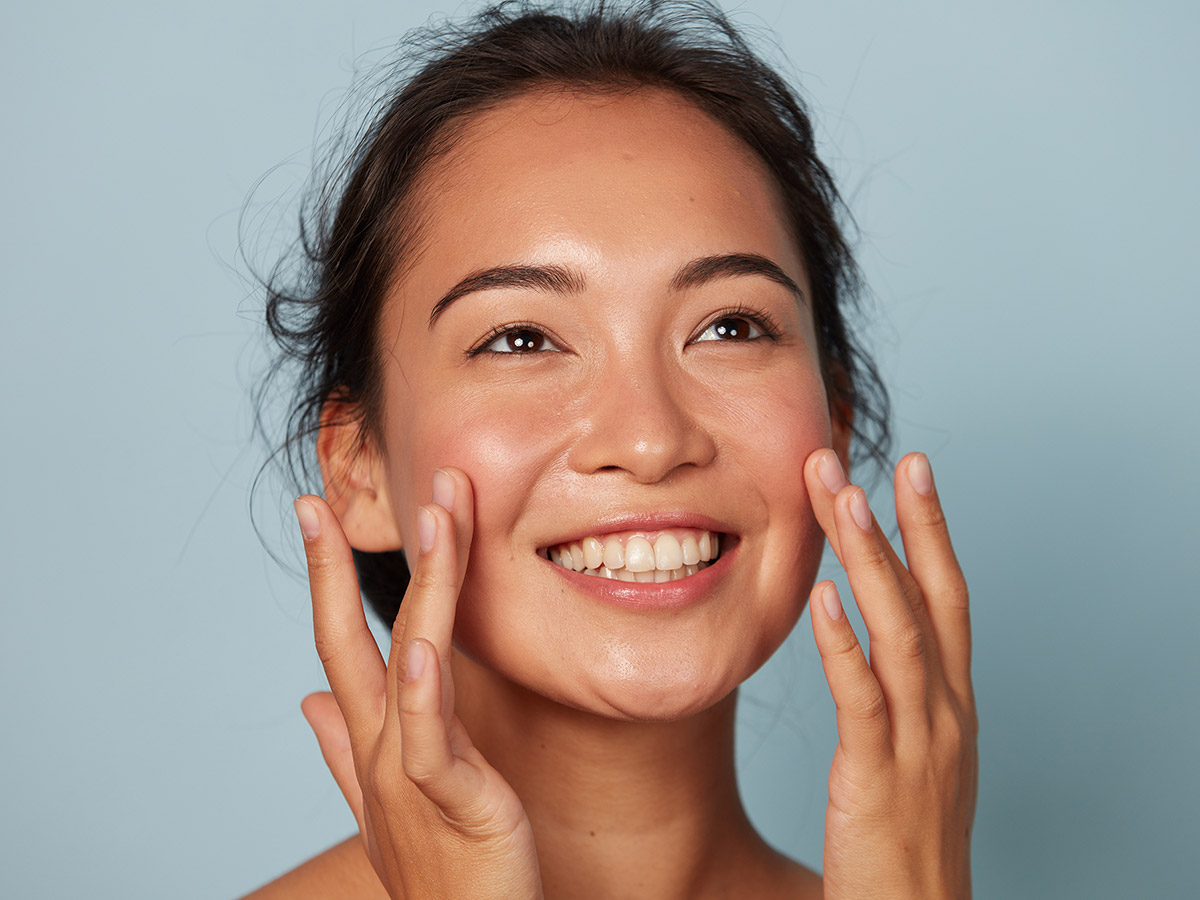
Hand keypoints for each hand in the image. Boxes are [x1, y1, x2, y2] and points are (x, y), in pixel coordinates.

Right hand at [293, 468, 542, 899]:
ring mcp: (409, 774)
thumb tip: (304, 702)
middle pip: (357, 640)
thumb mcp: (391, 802)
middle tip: (325, 497)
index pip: (342, 644)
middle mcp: (380, 749)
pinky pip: (432, 740)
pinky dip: (423, 693)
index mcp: (372, 742)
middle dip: (339, 567)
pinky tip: (421, 648)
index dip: (325, 579)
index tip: (316, 514)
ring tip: (434, 516)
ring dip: (423, 585)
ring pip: (410, 662)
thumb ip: (344, 751)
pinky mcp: (451, 800)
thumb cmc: (442, 873)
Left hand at [804, 450, 976, 898]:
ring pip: (899, 633)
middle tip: (863, 457)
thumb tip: (859, 639)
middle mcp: (945, 711)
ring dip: (870, 561)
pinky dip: (843, 646)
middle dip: (900, 522)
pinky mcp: (878, 778)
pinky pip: (862, 701)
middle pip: (930, 597)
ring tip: (840, 499)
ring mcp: (919, 744)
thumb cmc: (906, 843)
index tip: (909, 472)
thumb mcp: (910, 755)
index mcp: (950, 702)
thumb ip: (892, 694)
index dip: (929, 532)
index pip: (945, 598)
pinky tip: (820, 601)